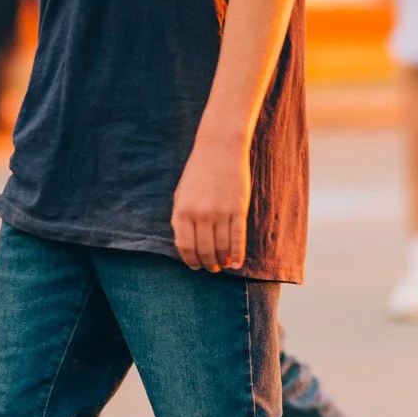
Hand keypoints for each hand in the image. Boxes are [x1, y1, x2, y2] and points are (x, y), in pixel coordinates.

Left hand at [171, 133, 251, 273]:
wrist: (219, 148)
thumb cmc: (198, 173)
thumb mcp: (181, 194)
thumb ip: (180, 219)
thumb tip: (184, 246)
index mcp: (182, 210)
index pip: (185, 246)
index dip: (190, 260)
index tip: (195, 266)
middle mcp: (200, 213)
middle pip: (204, 250)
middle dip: (207, 264)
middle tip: (211, 268)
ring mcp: (220, 212)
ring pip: (222, 248)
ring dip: (222, 261)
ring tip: (222, 264)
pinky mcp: (238, 209)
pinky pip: (238, 239)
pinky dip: (237, 255)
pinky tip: (236, 263)